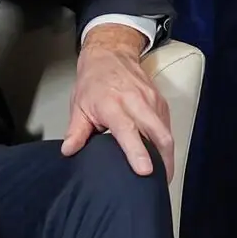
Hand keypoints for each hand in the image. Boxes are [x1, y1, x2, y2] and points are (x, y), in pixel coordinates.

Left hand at [61, 26, 174, 176]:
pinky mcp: (161, 102)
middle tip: (161, 183)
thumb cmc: (93, 82)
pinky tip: (162, 156)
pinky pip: (167, 126)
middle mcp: (137, 102)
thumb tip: (69, 152)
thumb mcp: (79, 106)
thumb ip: (76, 132)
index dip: (137, 152)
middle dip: (164, 160)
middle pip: (158, 134)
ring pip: (166, 132)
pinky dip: (166, 143)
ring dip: (167, 154)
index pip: (128, 131)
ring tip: (163, 175)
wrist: (111, 54)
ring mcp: (152, 101)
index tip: (145, 171)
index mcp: (113, 104)